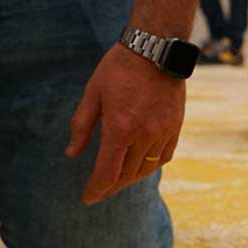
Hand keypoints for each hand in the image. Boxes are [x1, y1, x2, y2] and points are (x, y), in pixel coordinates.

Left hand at [67, 44, 186, 204]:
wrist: (156, 49)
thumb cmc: (119, 68)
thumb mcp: (92, 94)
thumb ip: (82, 126)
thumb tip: (71, 154)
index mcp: (120, 129)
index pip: (107, 173)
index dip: (96, 190)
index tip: (87, 198)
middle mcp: (144, 135)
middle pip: (126, 175)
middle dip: (110, 187)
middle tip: (99, 192)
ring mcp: (163, 132)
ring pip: (146, 168)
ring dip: (130, 179)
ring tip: (117, 181)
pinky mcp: (175, 126)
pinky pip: (164, 156)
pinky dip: (151, 166)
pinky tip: (141, 167)